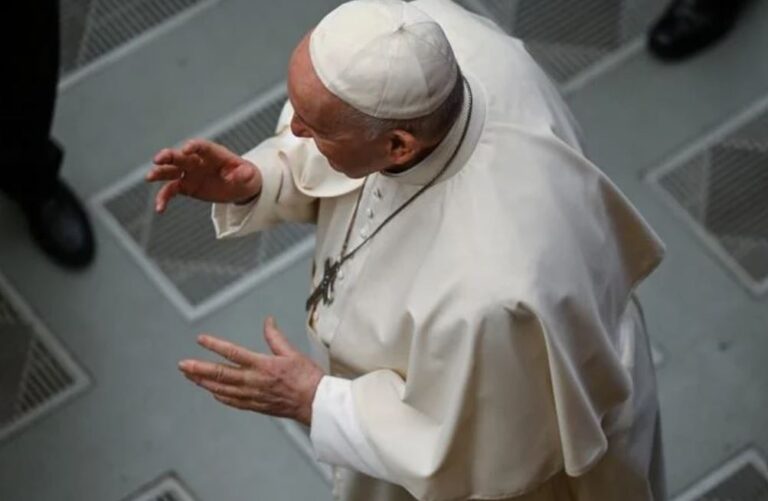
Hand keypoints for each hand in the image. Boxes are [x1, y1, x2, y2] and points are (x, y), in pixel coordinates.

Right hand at [146, 138, 261, 212]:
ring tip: (149, 177)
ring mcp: (189, 173)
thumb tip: (238, 176)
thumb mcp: (249, 176)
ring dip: (159, 173)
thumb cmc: (246, 176)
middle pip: (181, 156)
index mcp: (213, 154)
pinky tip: (159, 209)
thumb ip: (244, 174)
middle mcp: (198, 161)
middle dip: (169, 156)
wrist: (240, 186)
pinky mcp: (185, 186)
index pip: (202, 147)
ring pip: (171, 171)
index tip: (186, 149)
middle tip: (158, 159)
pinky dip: (164, 198)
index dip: (194, 146)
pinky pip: (171, 191)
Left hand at [178, 317, 323, 425]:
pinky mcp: (257, 406)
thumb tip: (268, 321)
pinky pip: (233, 402)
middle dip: (199, 369)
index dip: (215, 345)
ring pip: (223, 389)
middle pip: (221, 374)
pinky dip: (220, 396)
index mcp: (263, 365)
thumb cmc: (307, 378)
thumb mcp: (292, 353)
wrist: (316, 403)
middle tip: (183, 365)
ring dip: (204, 383)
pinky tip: (212, 392)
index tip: (201, 339)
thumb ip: (275, 337)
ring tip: (191, 377)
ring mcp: (253, 395)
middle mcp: (254, 381)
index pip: (233, 353)